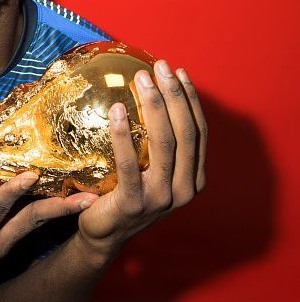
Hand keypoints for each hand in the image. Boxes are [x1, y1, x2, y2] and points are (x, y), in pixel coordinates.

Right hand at [0, 159, 96, 301]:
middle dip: (60, 210)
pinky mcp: (5, 247)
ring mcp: (4, 248)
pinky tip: (62, 205)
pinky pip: (30, 230)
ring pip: (36, 227)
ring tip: (86, 200)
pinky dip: (47, 217)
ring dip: (61, 213)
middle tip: (87, 199)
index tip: (32, 175)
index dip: (13, 192)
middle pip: (32, 224)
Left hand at [76, 60, 206, 264]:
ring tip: (141, 79)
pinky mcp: (134, 203)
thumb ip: (159, 145)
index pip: (198, 132)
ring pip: (164, 144)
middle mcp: (184, 189)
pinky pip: (129, 163)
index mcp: (193, 178)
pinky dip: (123, 135)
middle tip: (160, 66)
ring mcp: (161, 198)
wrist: (104, 234)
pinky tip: (117, 110)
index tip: (179, 72)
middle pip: (185, 132)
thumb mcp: (151, 171)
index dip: (190, 100)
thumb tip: (150, 95)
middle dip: (174, 95)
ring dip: (154, 106)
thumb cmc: (125, 194)